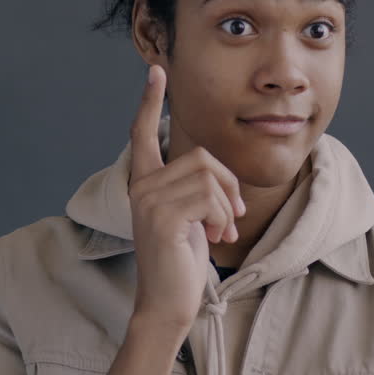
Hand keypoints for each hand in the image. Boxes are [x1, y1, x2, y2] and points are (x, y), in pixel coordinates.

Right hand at [126, 65, 246, 332]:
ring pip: (209, 178)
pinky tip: (218, 236)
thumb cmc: (182, 260)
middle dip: (227, 184)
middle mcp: (141, 186)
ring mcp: (149, 201)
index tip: (157, 72)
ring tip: (222, 230)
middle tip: (231, 214)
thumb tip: (220, 179)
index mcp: (144, 182)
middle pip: (200, 156)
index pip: (143, 133)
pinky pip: (209, 198)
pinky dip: (222, 216)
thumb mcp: (191, 216)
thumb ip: (196, 189)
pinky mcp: (163, 217)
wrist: (169, 302)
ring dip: (226, 206)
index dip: (150, 102)